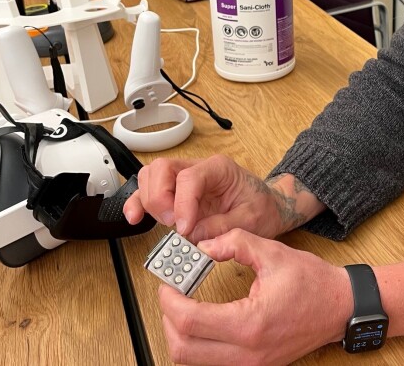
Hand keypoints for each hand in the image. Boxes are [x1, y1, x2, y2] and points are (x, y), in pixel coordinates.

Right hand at [123, 155, 287, 241]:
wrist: (268, 206)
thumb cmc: (261, 208)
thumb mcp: (251, 220)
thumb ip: (222, 226)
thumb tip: (193, 235)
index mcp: (220, 169)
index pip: (190, 177)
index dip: (182, 202)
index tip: (184, 227)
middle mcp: (199, 168)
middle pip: (163, 169)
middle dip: (160, 197)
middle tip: (171, 223)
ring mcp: (184, 179)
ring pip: (152, 176)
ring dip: (149, 201)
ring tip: (161, 223)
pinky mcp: (176, 193)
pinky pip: (149, 191)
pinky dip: (139, 203)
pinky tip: (135, 217)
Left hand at [159, 229, 351, 365]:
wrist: (341, 307)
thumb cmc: (313, 282)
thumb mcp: (273, 253)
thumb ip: (234, 244)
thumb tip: (204, 247)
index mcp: (250, 323)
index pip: (190, 320)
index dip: (170, 301)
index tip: (168, 284)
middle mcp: (247, 352)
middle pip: (183, 350)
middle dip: (168, 320)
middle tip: (171, 296)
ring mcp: (251, 364)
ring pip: (193, 362)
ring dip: (181, 336)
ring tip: (185, 308)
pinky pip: (212, 364)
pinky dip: (199, 346)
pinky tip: (204, 323)